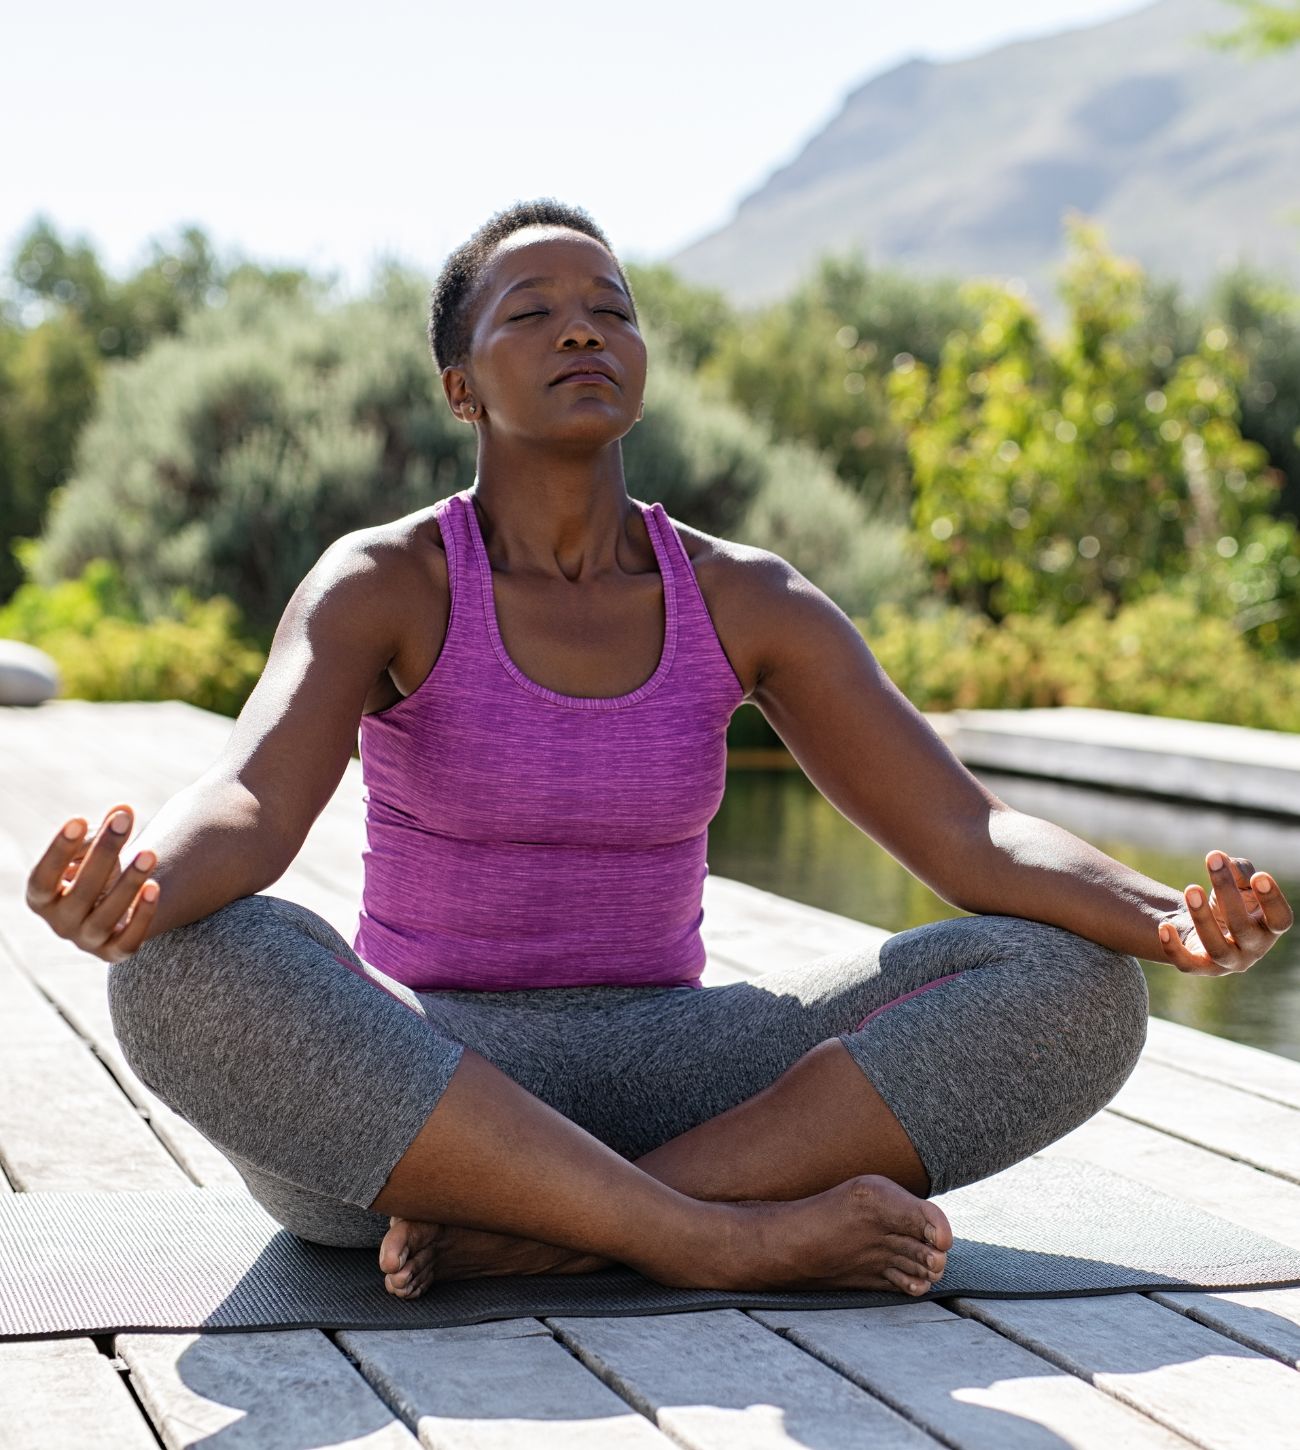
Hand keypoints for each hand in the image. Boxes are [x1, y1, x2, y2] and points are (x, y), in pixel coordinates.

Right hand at [25, 804, 160, 962]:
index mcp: (41, 898)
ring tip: (149, 853)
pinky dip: (142, 914)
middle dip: (103, 854)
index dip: (58, 850)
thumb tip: (124, 811)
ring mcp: (86, 941)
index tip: (79, 819)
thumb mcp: (93, 849)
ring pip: (106, 916)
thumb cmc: (97, 867)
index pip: (43, 878)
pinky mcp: (114, 953)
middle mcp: (59, 923)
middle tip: (123, 821)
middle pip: (80, 893)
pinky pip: (129, 940)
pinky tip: (154, 887)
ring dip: (128, 883)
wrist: (117, 903)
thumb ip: (103, 830)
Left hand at [1156, 850, 1292, 976]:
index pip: (1280, 919)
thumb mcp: (1239, 885)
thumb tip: (1221, 860)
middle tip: (1213, 864)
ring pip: (1216, 947)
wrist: (1210, 929)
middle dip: (1228, 896)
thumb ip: (1238, 871)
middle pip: (1242, 928)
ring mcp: (1229, 962)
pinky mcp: (1202, 968)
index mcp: (1269, 927)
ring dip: (1202, 917)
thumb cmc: (1231, 903)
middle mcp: (1254, 949)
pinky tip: (1164, 926)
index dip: (1272, 900)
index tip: (1260, 876)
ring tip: (1192, 888)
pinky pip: (1188, 964)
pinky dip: (1174, 947)